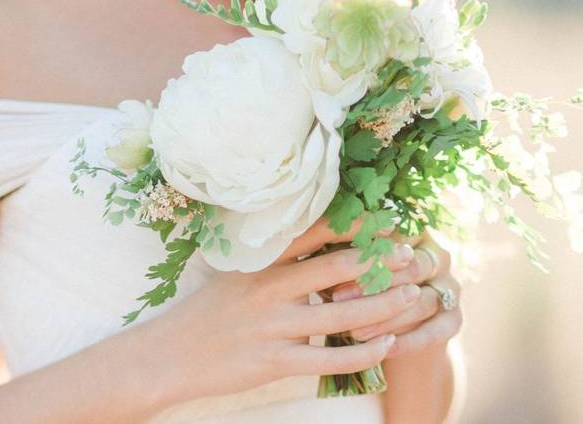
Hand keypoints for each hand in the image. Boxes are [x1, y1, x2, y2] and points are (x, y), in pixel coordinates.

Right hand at [137, 219, 419, 403]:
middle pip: (334, 269)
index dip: (354, 225)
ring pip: (340, 316)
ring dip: (382, 306)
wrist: (170, 355)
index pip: (314, 232)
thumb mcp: (237, 273)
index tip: (386, 219)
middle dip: (378, 261)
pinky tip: (387, 346)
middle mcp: (267, 288)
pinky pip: (329, 359)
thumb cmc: (208, 311)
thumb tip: (321, 241)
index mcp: (260, 261)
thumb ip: (275, 259)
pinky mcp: (274, 362)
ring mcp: (271, 327)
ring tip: (412, 298)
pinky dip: (363, 353)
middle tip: (412, 255)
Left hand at [328, 229, 462, 356]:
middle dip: (374, 284)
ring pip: (422, 300)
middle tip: (336, 298)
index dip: (364, 251)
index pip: (395, 235)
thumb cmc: (358, 286)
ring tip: (353, 331)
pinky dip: (408, 340)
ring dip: (386, 317)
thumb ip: (339, 254)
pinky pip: (436, 330)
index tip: (329, 266)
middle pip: (412, 266)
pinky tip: (384, 349)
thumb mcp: (348, 267)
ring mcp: (450, 286)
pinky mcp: (454, 318)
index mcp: (412, 232)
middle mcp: (437, 255)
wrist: (391, 330)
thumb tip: (310, 248)